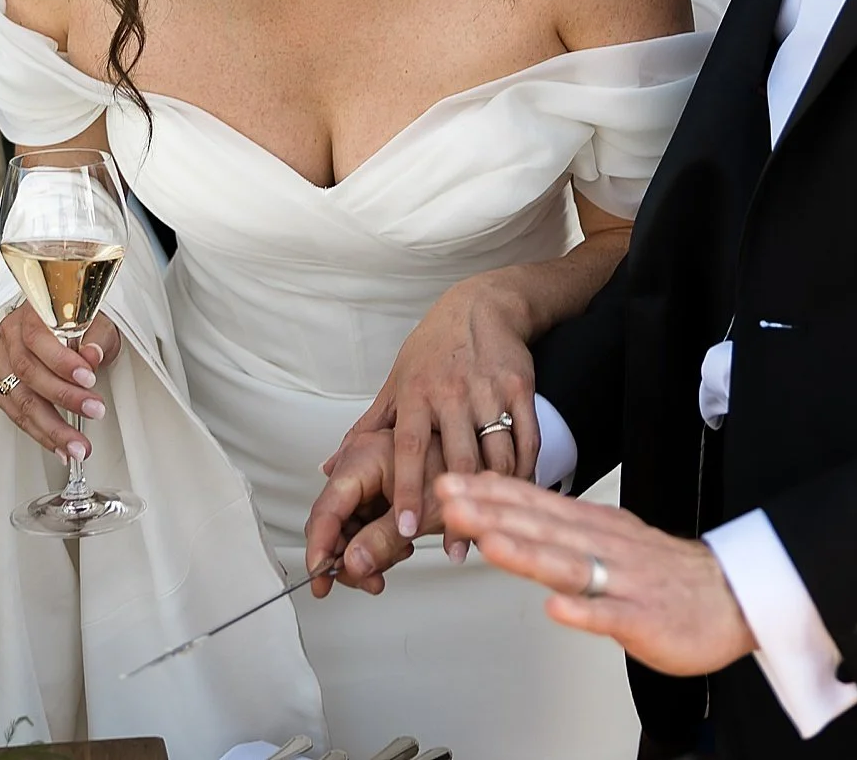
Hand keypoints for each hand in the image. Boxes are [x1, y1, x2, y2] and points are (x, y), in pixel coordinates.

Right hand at [0, 302, 120, 459]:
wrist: (67, 326)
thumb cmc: (81, 323)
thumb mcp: (99, 323)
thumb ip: (97, 338)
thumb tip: (93, 355)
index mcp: (31, 312)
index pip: (37, 338)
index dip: (61, 362)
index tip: (88, 379)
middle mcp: (10, 335)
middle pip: (28, 372)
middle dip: (64, 397)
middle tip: (93, 411)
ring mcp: (1, 360)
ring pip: (20, 399)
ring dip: (51, 426)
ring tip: (76, 443)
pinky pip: (15, 413)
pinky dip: (39, 432)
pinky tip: (59, 445)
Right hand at [303, 424, 455, 597]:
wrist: (483, 465)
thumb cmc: (460, 473)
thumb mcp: (423, 514)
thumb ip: (382, 540)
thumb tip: (351, 564)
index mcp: (364, 458)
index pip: (327, 509)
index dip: (320, 548)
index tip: (319, 578)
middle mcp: (361, 463)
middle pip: (334, 520)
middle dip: (346, 556)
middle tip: (363, 581)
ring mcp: (370, 478)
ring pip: (349, 525)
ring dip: (363, 554)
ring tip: (386, 567)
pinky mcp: (381, 491)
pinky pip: (365, 523)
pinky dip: (376, 544)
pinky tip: (396, 551)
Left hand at [340, 273, 538, 542]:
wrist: (482, 306)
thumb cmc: (433, 348)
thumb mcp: (395, 381)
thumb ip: (368, 429)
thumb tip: (330, 468)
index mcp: (416, 394)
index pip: (409, 449)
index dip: (408, 491)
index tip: (406, 529)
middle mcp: (452, 394)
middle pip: (456, 460)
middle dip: (456, 508)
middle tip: (455, 549)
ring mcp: (489, 392)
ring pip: (496, 454)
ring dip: (494, 497)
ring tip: (489, 530)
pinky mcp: (520, 389)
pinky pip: (526, 439)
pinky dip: (525, 471)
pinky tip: (518, 496)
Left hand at [436, 472, 759, 677]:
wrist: (731, 597)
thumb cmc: (663, 573)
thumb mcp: (605, 538)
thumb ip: (557, 529)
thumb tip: (504, 513)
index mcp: (593, 527)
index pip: (534, 505)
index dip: (489, 494)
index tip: (449, 482)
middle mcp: (604, 547)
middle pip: (541, 528)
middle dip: (492, 513)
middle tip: (450, 500)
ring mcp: (623, 582)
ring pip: (569, 565)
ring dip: (527, 553)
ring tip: (490, 543)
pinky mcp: (644, 618)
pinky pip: (611, 615)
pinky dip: (584, 612)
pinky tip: (557, 609)